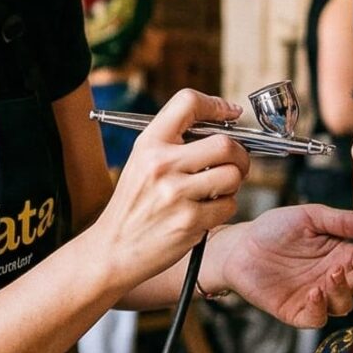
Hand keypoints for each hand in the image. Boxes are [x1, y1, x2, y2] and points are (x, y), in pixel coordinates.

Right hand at [91, 90, 249, 290]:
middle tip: (235, 162)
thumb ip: (174, 143)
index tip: (231, 114)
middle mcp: (161, 165)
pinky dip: (224, 208)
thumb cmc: (132, 207)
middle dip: (239, 154)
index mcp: (148, 144)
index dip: (217, 105)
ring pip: (233, 175)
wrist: (112, 249)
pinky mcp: (190, 221)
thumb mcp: (141, 163)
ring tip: (216, 190)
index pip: (188, 103)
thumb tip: (220, 127)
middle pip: (224, 143)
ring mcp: (176, 193)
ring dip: (233, 183)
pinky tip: (205, 211)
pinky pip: (229, 205)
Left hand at [213, 204, 352, 326]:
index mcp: (341, 254)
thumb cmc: (273, 228)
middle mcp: (333, 277)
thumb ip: (340, 221)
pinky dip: (319, 308)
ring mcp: (317, 297)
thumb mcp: (310, 217)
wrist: (238, 247)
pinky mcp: (297, 311)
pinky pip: (317, 317)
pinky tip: (314, 292)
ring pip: (343, 304)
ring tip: (332, 274)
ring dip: (343, 292)